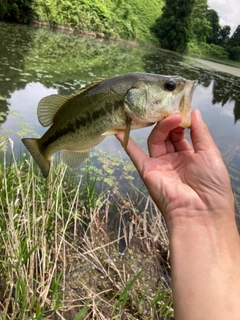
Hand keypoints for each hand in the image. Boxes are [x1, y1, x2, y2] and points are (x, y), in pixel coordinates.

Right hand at [116, 109, 234, 230]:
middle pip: (168, 135)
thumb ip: (201, 132)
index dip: (182, 120)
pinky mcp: (148, 171)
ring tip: (168, 117)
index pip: (182, 133)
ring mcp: (160, 165)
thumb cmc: (211, 183)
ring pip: (156, 140)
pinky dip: (127, 143)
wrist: (201, 211)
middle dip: (171, 121)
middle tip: (173, 111)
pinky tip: (120, 130)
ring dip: (160, 127)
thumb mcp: (210, 153)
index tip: (182, 108)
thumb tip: (195, 112)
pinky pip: (135, 155)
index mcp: (191, 155)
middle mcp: (174, 159)